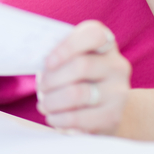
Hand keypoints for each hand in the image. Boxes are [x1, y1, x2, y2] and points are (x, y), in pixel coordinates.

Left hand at [36, 20, 131, 134]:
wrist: (103, 107)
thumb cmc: (76, 77)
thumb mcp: (69, 60)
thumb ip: (57, 57)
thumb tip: (34, 63)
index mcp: (104, 43)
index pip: (94, 35)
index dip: (68, 46)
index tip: (48, 61)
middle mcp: (116, 65)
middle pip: (81, 66)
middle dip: (52, 79)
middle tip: (40, 87)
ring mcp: (119, 91)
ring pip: (78, 93)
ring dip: (53, 100)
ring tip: (44, 105)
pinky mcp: (114, 115)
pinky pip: (81, 118)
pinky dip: (61, 119)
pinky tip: (53, 118)